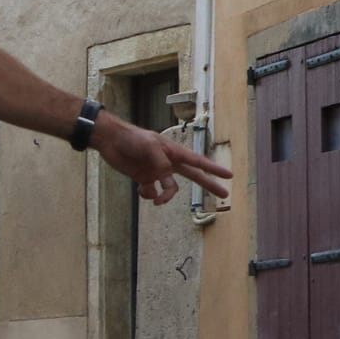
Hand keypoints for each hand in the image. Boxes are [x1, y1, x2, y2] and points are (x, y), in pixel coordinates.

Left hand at [92, 112, 231, 206]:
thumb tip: (165, 175)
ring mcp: (157, 171)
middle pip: (193, 176)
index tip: (229, 175)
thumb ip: (160, 161)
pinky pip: (152, 192)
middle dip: (209, 185)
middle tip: (225, 195)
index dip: (214, 169)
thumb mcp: (148, 145)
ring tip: (157, 200)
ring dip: (165, 197)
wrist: (110, 141)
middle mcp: (168, 163)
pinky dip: (148, 195)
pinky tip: (142, 191)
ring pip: (170, 189)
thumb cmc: (132, 138)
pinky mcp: (144, 178)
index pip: (198, 162)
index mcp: (173, 152)